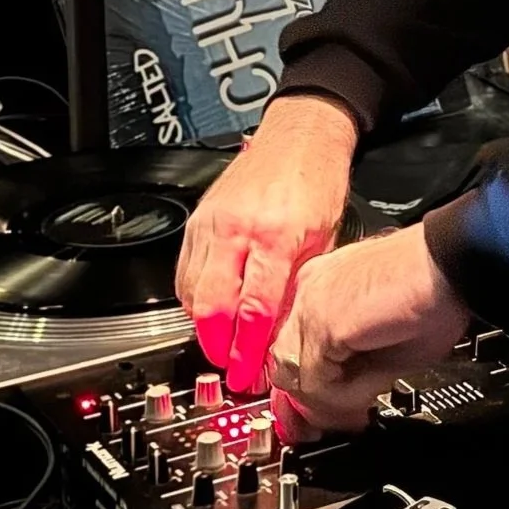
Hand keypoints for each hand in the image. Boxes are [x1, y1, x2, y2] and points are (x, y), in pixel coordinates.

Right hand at [176, 96, 357, 394]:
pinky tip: (209, 309)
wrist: (299, 135)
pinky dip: (193, 297)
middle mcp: (237, 229)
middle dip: (217, 345)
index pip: (254, 309)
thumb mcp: (324, 238)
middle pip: (212, 305)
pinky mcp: (198, 219)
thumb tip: (284, 332)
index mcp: (275, 236)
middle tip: (228, 367)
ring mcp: (211, 223)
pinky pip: (184, 270)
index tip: (248, 374)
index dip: (248, 349)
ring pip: (191, 291)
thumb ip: (299, 285)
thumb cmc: (317, 180)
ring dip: (203, 325)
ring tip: (220, 344)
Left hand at [266, 226, 469, 435]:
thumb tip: (342, 405)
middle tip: (332, 425)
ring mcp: (311, 306)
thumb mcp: (387, 343)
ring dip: (329, 404)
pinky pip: (316, 382)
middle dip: (305, 405)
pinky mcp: (323, 323)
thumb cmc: (435, 292)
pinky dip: (343, 399)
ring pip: (295, 377)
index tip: (313, 418)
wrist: (453, 263)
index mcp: (323, 288)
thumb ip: (356, 369)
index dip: (301, 389)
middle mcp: (309, 292)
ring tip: (364, 407)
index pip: (292, 347)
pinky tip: (369, 395)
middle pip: (284, 365)